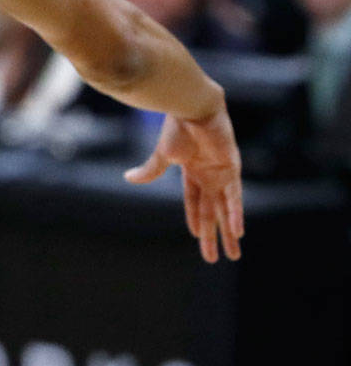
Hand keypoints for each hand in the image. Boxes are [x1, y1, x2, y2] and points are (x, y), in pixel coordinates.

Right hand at [124, 103, 243, 262]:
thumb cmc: (176, 127)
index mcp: (192, 172)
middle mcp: (209, 176)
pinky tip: (237, 232)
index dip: (196, 221)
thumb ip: (150, 170)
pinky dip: (235, 214)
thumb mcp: (162, 155)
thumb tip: (128, 178)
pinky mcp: (231, 169)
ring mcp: (222, 174)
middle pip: (211, 212)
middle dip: (213, 236)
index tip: (197, 238)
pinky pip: (235, 197)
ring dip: (229, 232)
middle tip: (216, 257)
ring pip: (225, 210)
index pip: (194, 203)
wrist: (192, 108)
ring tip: (234, 253)